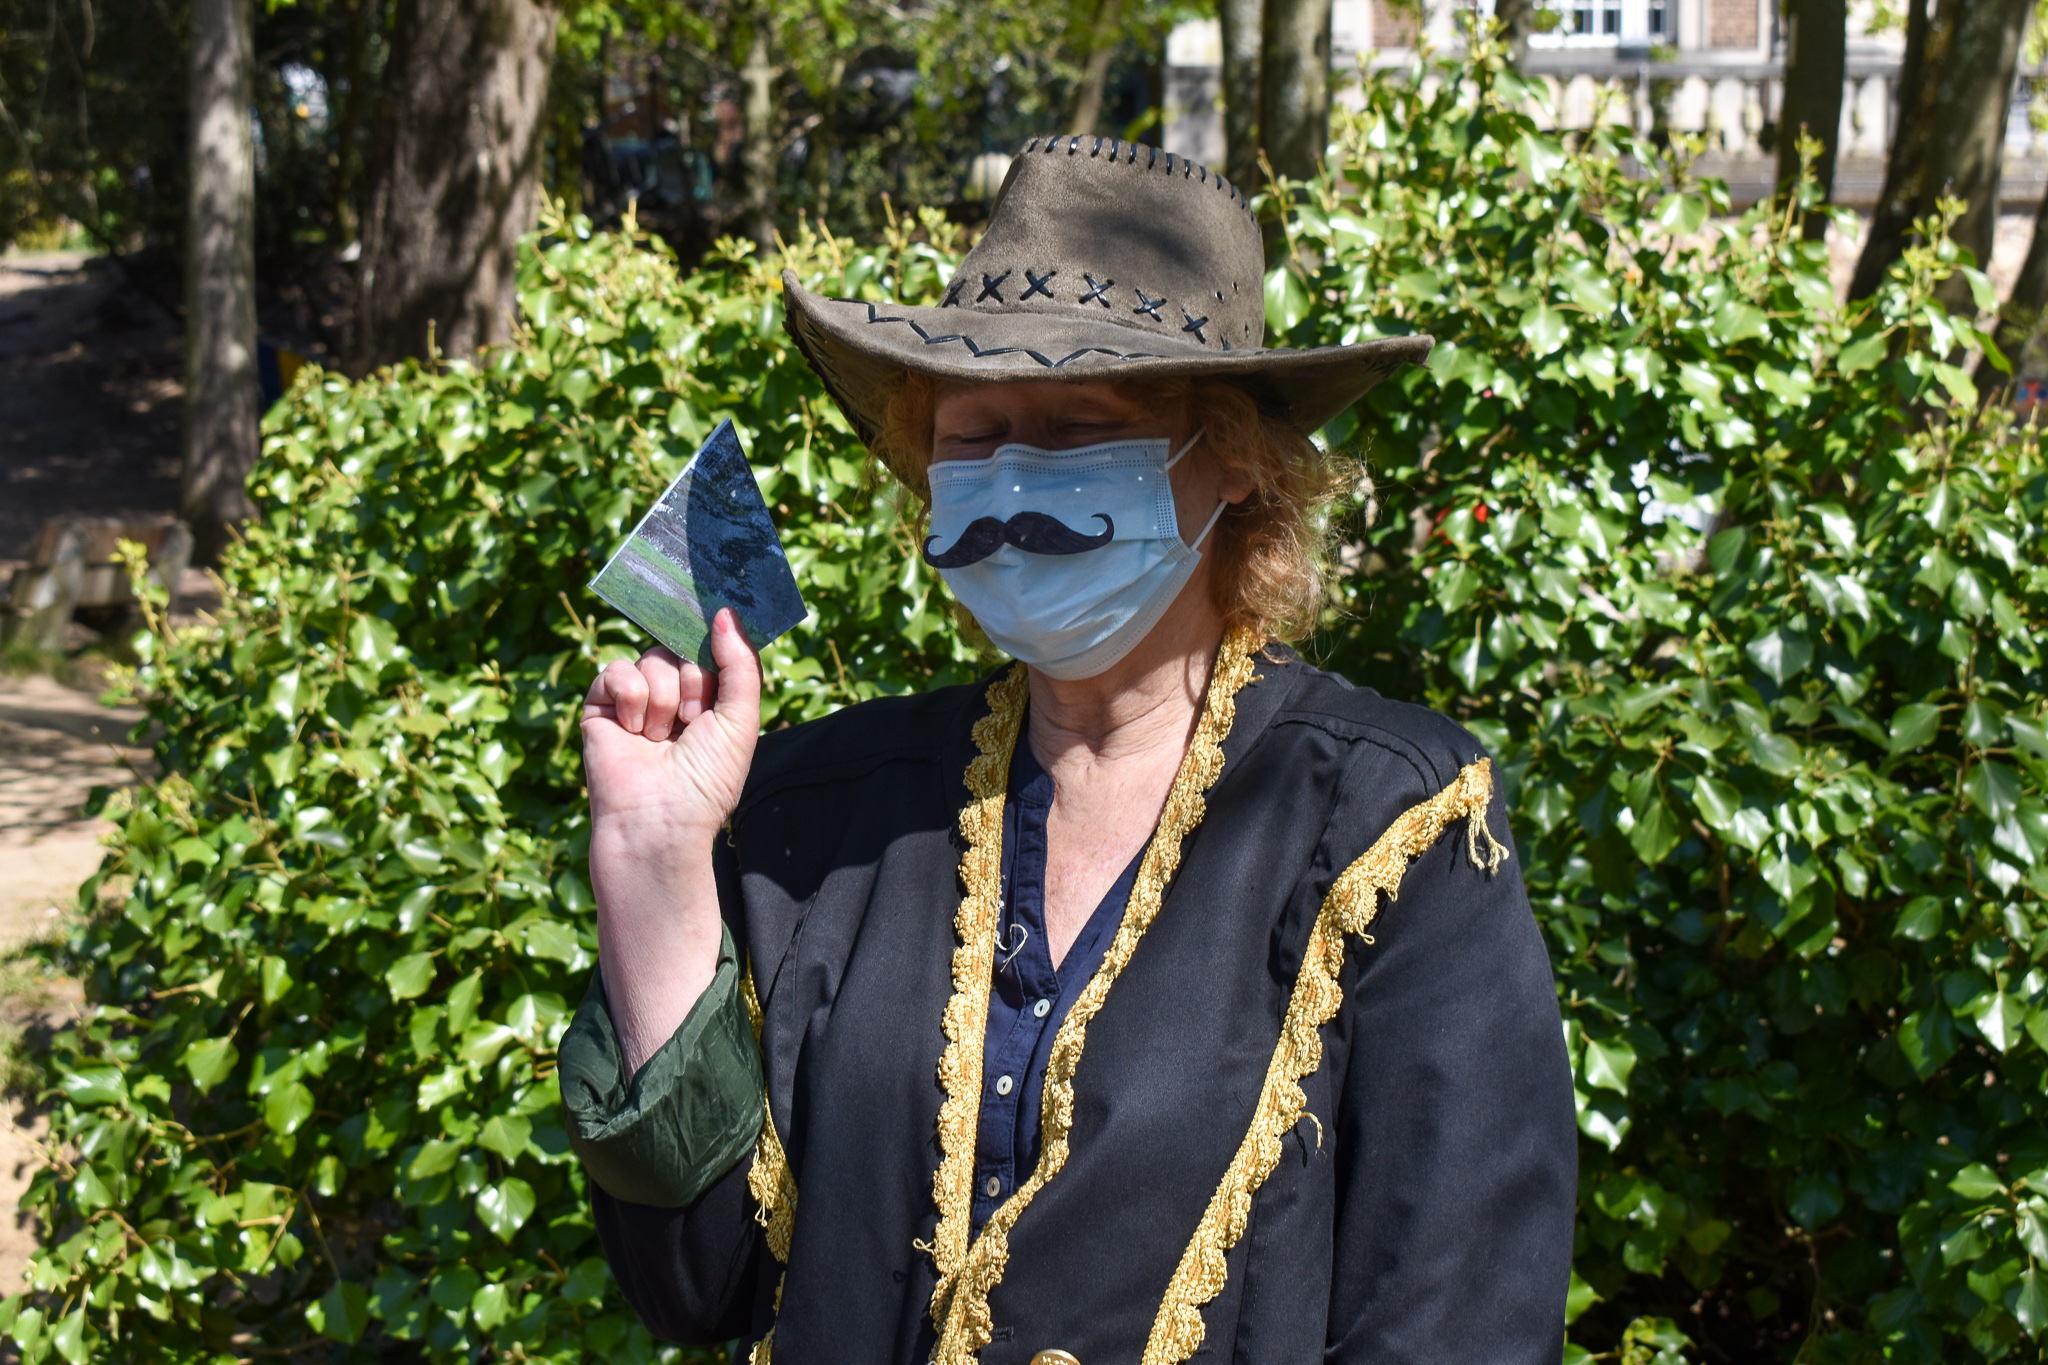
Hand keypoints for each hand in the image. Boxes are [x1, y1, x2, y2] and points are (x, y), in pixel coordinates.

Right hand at [579, 609, 760, 1072]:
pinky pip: (616, 669)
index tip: (718, 629)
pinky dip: (630, 697)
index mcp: (707, 696)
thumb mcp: (740, 719)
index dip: (713, 643)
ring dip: (663, 698)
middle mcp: (671, 693)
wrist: (660, 822)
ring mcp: (634, 698)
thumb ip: (740, 664)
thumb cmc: (707, 780)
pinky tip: (634, 729)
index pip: (710, 646)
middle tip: (690, 718)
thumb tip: (726, 611)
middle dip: (692, 681)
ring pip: (651, 658)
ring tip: (660, 737)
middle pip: (681, 647)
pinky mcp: (600, 705)